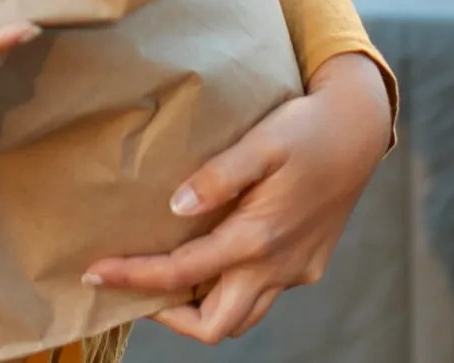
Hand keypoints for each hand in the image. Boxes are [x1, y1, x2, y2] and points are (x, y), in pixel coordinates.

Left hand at [84, 53, 392, 343]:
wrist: (360, 129)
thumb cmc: (307, 128)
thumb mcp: (262, 141)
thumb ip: (219, 176)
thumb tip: (175, 208)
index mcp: (258, 238)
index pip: (180, 274)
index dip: (132, 278)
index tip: (93, 274)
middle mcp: (277, 265)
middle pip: (215, 326)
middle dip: (170, 317)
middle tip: (138, 285)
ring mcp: (296, 270)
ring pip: (242, 317)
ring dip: (203, 308)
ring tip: (171, 275)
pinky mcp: (307, 264)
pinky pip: (264, 294)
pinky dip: (232, 288)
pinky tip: (217, 256)